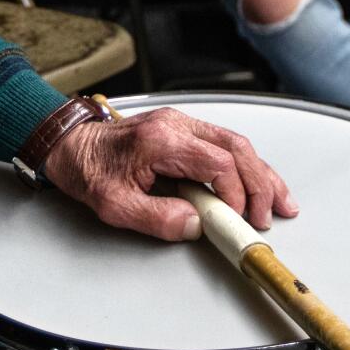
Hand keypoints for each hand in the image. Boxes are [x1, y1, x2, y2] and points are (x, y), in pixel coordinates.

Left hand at [42, 107, 296, 241]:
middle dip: (260, 184)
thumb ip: (157, 218)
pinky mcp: (183, 131)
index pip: (218, 164)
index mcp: (162, 140)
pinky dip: (245, 166)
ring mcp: (181, 124)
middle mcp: (177, 125)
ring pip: (236, 144)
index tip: (238, 220)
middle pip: (236, 149)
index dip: (236, 194)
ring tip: (280, 202)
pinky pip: (223, 145)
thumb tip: (196, 225)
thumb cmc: (87, 170)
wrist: (69, 145)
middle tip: (269, 216)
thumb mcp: (114, 205)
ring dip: (261, 174)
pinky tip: (258, 184)